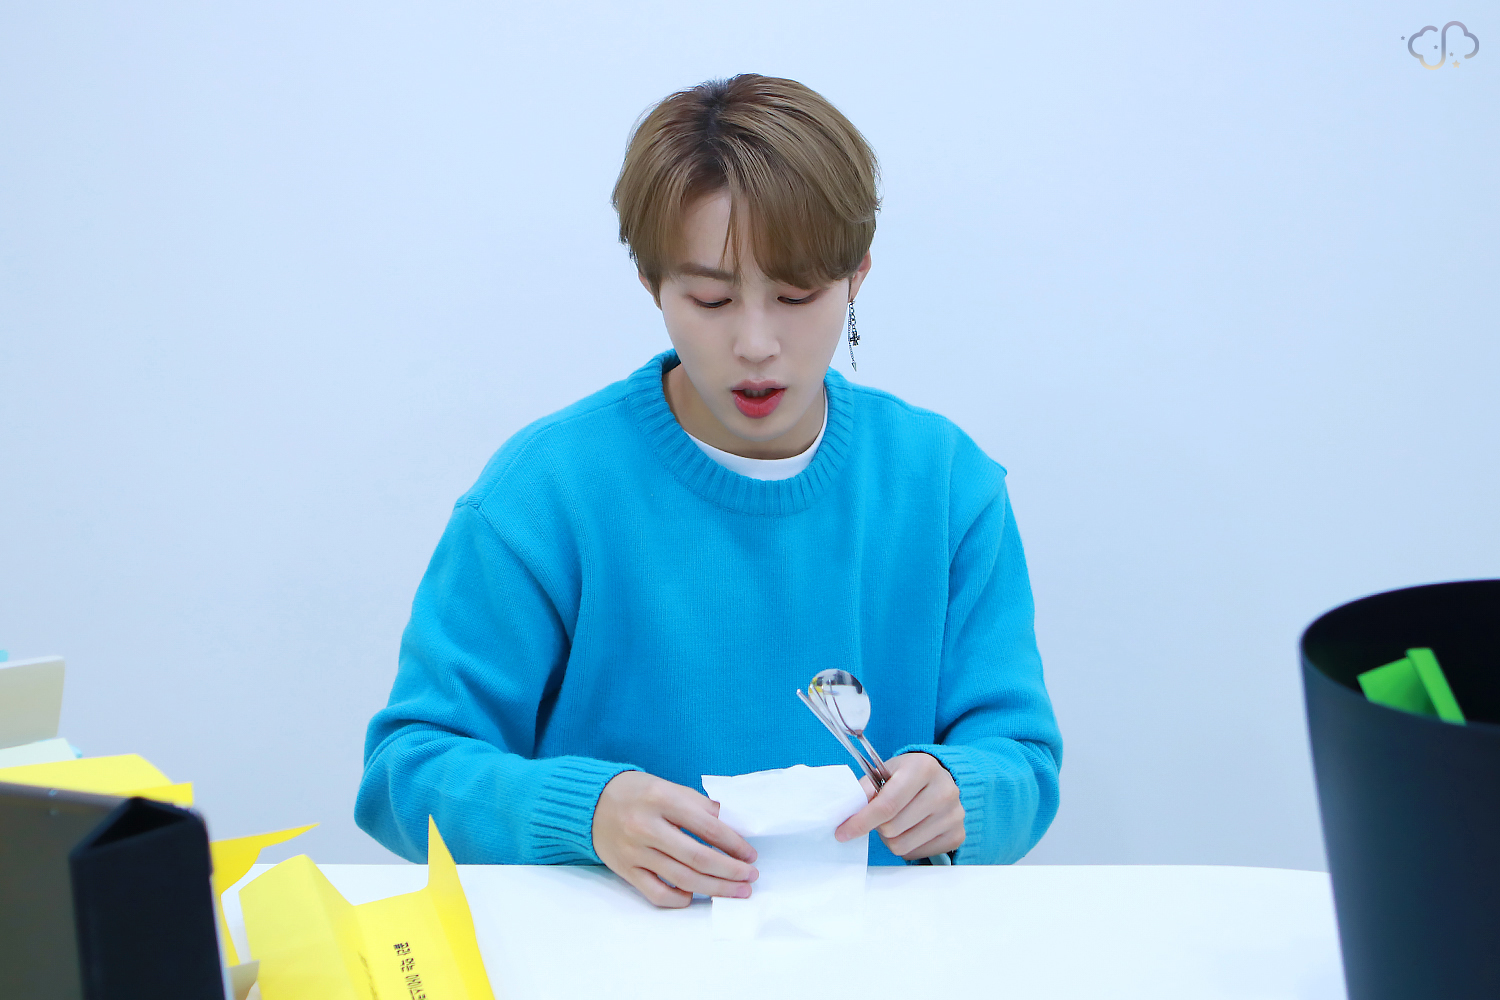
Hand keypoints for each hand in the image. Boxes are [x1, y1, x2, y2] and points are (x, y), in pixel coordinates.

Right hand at [592, 770, 758, 907]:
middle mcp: (646, 827)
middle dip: (730, 870)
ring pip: (682, 878)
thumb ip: (700, 805)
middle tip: (750, 877)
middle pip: (697, 857)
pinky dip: (679, 899)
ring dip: (715, 888)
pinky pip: (656, 894)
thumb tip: (734, 827)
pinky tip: (695, 895)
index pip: (706, 826)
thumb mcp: (669, 787)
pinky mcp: (626, 871)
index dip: (733, 843)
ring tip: (736, 891)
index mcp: (661, 799)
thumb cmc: (638, 793)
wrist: (591, 803)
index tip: (750, 854)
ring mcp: (634, 852)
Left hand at [834, 752, 964, 859]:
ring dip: (891, 839)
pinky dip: (907, 846)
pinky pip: (917, 854)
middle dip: (878, 827)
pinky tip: (912, 830)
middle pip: (892, 828)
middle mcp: (944, 791)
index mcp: (923, 768)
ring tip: (897, 822)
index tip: (843, 832)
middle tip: (882, 817)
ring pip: (903, 845)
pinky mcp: (957, 834)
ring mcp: (954, 815)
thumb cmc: (907, 775)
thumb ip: (866, 788)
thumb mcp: (886, 771)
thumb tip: (850, 810)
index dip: (861, 821)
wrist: (941, 779)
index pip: (887, 805)